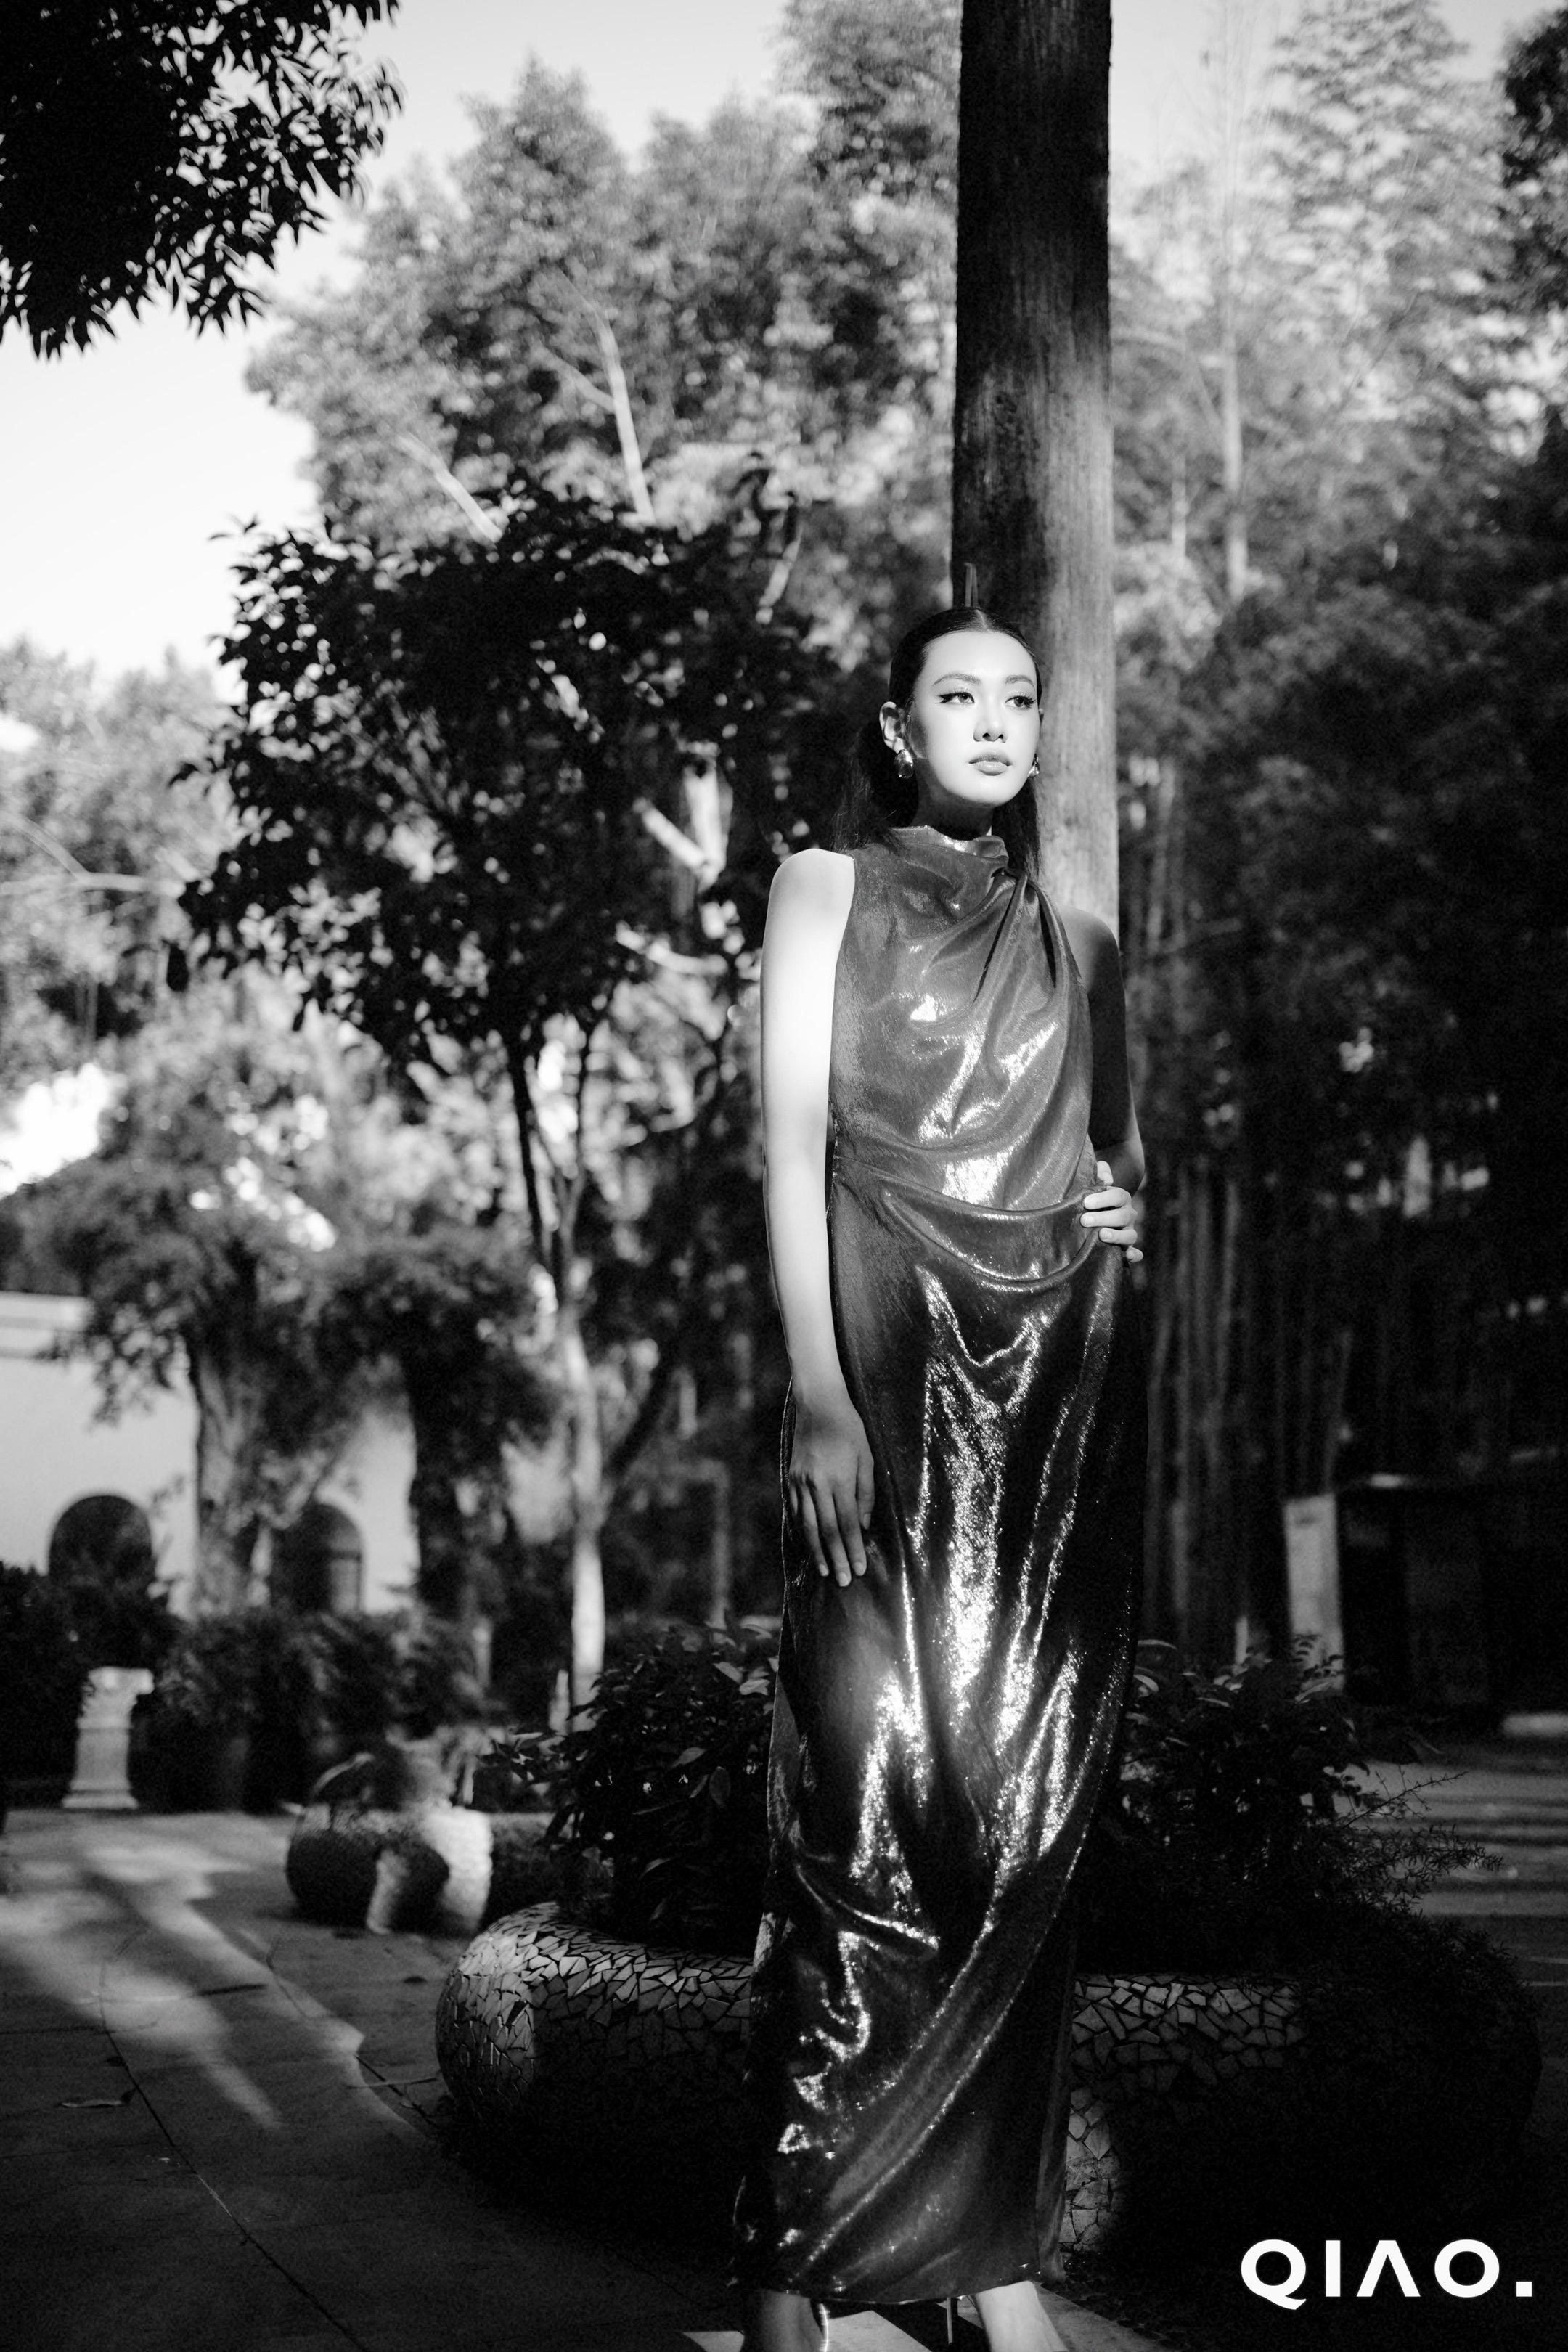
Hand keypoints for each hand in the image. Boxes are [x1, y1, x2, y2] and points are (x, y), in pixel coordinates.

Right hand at [786, 1390, 874, 1585]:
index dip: (854, 1548)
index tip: (859, 1569)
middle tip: (843, 1581)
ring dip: (817, 1551)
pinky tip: (808, 1546)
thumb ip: (867, 1492)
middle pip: (827, 1530)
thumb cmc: (849, 1429)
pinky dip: (801, 1532)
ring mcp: (800, 1482)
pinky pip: (795, 1512)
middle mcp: (817, 1484)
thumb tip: (865, 1524)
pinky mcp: (790, 1479)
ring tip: (824, 1571)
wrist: (818, 1405)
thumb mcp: (867, 1457)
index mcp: (839, 1479)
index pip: (848, 1523)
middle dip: (836, 1557)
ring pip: (808, 1525)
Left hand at [1081, 1158, 1142, 1262]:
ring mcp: (1128, 1232)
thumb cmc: (1092, 1200)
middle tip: (1085, 1220)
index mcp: (1121, 1199)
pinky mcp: (1127, 1248)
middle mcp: (1128, 1215)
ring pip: (1130, 1235)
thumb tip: (1104, 1173)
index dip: (1103, 1198)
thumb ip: (1099, 1174)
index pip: (1118, 1196)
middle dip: (1104, 1217)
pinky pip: (1136, 1252)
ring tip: (1102, 1235)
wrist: (1095, 1216)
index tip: (1086, 1202)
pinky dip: (1135, 1255)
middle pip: (1122, 1216)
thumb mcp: (1094, 1185)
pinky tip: (1128, 1256)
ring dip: (1117, 1236)